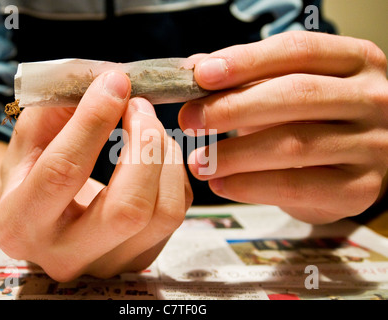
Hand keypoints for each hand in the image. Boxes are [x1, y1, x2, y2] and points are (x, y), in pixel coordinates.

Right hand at [0, 71, 191, 280]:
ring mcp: (109, 264)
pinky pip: (177, 210)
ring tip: (148, 128)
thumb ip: (61, 106)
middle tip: (139, 106)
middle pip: (128, 209)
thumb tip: (112, 81)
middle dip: (144, 144)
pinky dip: (175, 171)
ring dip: (165, 156)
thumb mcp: (29, 137)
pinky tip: (155, 153)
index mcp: (20, 224)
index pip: (64, 171)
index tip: (115, 83)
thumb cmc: (32, 172)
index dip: (94, 121)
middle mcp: (65, 256)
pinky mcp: (141, 258)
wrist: (41, 218)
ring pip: (164, 214)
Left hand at [179, 31, 387, 223]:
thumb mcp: (286, 90)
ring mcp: (371, 145)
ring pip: (294, 143)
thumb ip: (247, 77)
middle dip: (233, 107)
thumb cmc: (313, 120)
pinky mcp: (360, 189)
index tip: (201, 76)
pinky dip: (250, 187)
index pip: (297, 50)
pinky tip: (222, 184)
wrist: (350, 168)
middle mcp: (372, 98)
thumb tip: (195, 69)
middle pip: (296, 94)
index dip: (245, 61)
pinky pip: (297, 186)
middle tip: (190, 120)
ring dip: (235, 154)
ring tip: (198, 161)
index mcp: (355, 60)